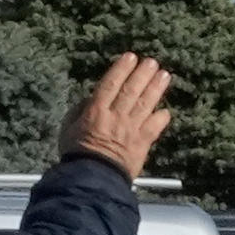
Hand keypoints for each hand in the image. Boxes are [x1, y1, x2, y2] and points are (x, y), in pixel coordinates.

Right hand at [66, 56, 174, 174]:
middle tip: (152, 62)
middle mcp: (116, 116)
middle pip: (131, 90)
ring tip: (165, 75)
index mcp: (96, 110)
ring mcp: (131, 129)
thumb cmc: (77, 154)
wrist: (94, 178)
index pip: (110, 84)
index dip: (121, 69)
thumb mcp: (68, 128)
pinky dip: (161, 118)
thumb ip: (80, 111)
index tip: (130, 57)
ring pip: (146, 104)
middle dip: (142, 74)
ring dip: (156, 89)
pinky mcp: (142, 144)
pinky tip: (166, 110)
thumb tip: (91, 100)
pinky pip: (154, 128)